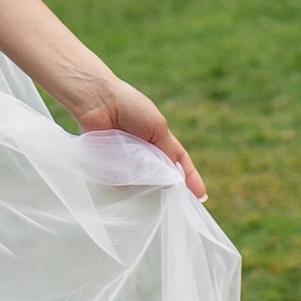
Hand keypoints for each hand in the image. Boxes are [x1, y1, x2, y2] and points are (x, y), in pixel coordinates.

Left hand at [64, 70, 205, 202]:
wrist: (98, 101)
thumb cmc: (131, 108)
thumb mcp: (158, 128)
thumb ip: (168, 152)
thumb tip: (173, 178)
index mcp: (159, 139)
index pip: (179, 162)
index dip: (190, 178)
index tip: (201, 196)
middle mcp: (143, 152)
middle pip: (160, 177)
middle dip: (167, 187)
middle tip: (175, 200)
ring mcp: (126, 160)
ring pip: (142, 182)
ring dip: (146, 184)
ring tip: (148, 182)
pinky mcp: (108, 165)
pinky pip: (121, 182)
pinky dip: (125, 182)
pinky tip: (128, 182)